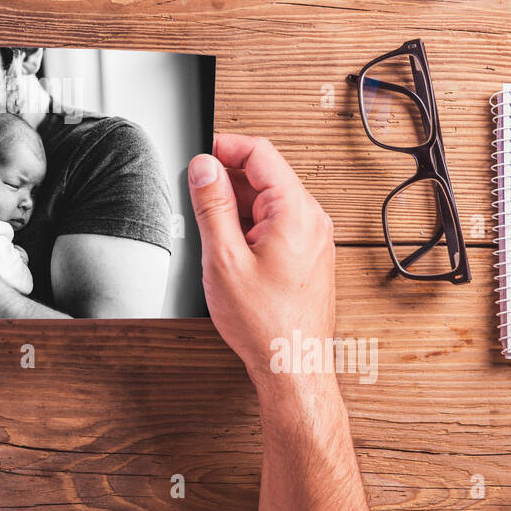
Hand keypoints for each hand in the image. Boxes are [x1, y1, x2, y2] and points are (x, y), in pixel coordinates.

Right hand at [187, 135, 336, 391]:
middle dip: (226, 181)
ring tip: (216, 238)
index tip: (200, 154)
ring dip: (236, 207)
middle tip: (198, 201)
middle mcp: (311, 219)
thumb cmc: (265, 323)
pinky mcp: (306, 252)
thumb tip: (204, 167)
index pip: (260, 153)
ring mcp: (312, 236)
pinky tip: (231, 251)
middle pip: (264, 174)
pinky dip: (249, 226)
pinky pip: (275, 222)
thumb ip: (212, 205)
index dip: (225, 146)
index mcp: (296, 212)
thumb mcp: (224, 258)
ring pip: (267, 200)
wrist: (291, 363)